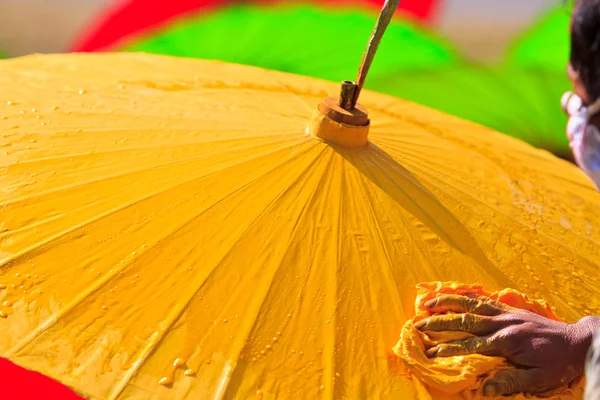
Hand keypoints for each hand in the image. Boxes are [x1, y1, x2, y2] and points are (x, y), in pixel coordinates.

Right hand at [414, 295, 598, 396]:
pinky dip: (465, 297)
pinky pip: (483, 300)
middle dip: (438, 322)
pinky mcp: (510, 309)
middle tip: (417, 324)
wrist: (578, 341)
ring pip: (470, 304)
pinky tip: (452, 296)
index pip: (470, 345)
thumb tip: (483, 389)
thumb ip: (510, 382)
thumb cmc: (557, 363)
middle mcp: (502, 323)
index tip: (430, 352)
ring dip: (446, 302)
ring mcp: (505, 313)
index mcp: (507, 342)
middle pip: (464, 320)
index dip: (449, 349)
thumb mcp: (538, 380)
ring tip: (426, 303)